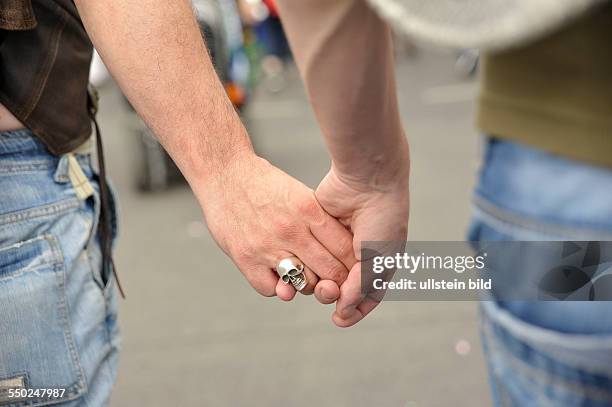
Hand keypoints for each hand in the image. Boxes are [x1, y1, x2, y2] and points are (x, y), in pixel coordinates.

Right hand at [194, 153, 355, 298]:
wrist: (224, 173)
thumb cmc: (264, 183)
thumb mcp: (300, 194)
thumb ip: (319, 222)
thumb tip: (343, 250)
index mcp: (308, 209)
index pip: (344, 248)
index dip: (353, 263)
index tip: (353, 268)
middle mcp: (290, 230)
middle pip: (329, 270)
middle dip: (337, 280)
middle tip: (334, 280)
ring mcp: (267, 246)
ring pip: (303, 284)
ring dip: (308, 285)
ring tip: (305, 275)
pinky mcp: (245, 257)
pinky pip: (271, 289)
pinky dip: (278, 288)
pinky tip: (278, 275)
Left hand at [314, 143, 409, 326]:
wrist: (368, 179)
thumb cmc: (382, 218)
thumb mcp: (376, 258)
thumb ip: (359, 287)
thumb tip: (342, 311)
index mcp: (381, 262)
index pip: (368, 296)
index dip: (355, 310)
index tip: (339, 318)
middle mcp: (361, 254)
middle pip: (343, 287)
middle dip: (334, 294)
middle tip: (326, 290)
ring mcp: (340, 241)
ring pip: (325, 272)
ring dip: (320, 281)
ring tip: (318, 282)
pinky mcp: (321, 228)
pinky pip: (313, 252)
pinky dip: (309, 262)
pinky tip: (302, 269)